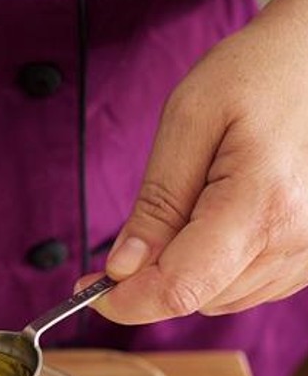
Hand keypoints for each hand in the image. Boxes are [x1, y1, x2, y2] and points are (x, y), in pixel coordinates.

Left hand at [89, 0, 307, 322]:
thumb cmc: (257, 73)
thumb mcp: (190, 119)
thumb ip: (156, 201)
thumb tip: (122, 267)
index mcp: (261, 205)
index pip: (178, 289)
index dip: (124, 302)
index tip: (88, 287)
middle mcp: (294, 239)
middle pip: (195, 299)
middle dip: (152, 277)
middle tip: (140, 229)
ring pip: (219, 299)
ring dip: (188, 271)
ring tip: (197, 204)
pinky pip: (248, 287)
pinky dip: (218, 267)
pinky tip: (219, 220)